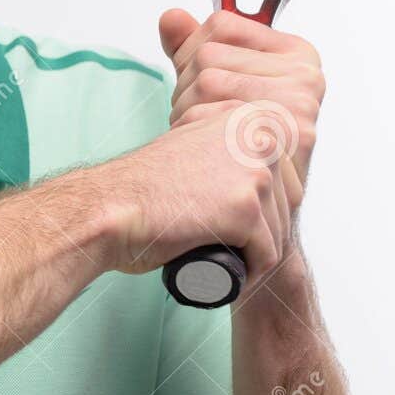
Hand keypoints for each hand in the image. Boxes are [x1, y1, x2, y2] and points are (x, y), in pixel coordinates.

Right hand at [85, 105, 296, 281]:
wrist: (109, 209)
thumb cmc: (140, 189)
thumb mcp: (192, 145)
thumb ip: (222, 145)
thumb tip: (249, 168)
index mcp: (245, 117)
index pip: (282, 174)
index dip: (262, 208)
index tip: (237, 227)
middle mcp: (256, 137)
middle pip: (285, 202)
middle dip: (262, 232)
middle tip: (230, 249)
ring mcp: (254, 173)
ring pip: (277, 231)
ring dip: (256, 255)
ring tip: (225, 262)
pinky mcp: (246, 209)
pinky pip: (268, 255)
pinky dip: (252, 274)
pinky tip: (232, 277)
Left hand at [158, 9, 324, 187]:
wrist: (261, 217)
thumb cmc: (238, 149)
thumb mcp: (217, 86)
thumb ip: (193, 47)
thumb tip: (171, 18)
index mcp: (297, 56)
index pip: (221, 24)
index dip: (192, 53)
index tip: (202, 83)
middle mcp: (306, 78)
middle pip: (208, 55)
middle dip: (187, 90)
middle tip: (201, 122)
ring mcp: (300, 106)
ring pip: (206, 81)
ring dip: (188, 113)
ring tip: (205, 138)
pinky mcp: (286, 137)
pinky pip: (213, 110)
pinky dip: (195, 129)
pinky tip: (208, 149)